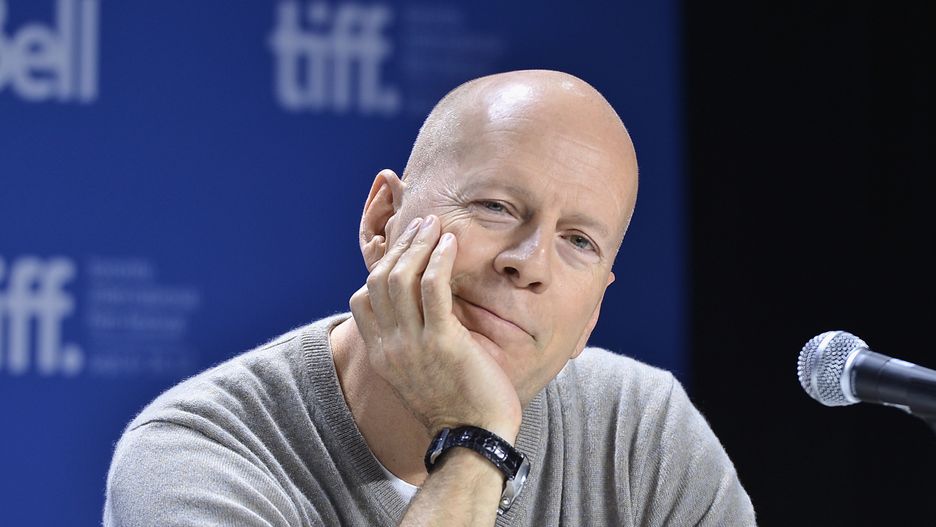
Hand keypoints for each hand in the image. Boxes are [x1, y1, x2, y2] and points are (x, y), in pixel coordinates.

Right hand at [349, 215, 521, 441]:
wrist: (475, 439)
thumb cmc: (456, 405)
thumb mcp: (418, 374)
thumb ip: (410, 343)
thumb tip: (420, 312)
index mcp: (381, 354)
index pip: (361, 299)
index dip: (380, 267)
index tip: (404, 250)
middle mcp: (390, 346)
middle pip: (379, 280)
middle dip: (401, 246)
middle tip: (422, 225)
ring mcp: (413, 344)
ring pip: (401, 277)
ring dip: (418, 244)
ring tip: (435, 225)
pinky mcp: (443, 342)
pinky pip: (433, 287)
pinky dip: (439, 259)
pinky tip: (451, 243)